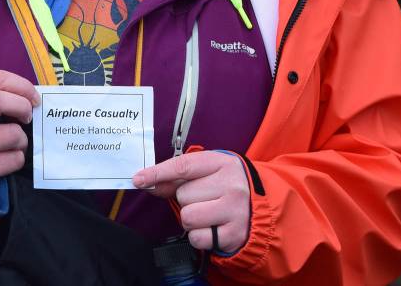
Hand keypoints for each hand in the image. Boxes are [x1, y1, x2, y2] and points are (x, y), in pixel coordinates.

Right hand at [0, 70, 39, 200]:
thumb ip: (0, 99)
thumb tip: (33, 101)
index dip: (22, 86)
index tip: (34, 99)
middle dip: (22, 107)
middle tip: (27, 118)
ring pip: (13, 135)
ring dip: (22, 141)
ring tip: (13, 144)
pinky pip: (14, 159)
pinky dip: (17, 159)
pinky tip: (6, 159)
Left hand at [133, 151, 249, 252]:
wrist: (262, 208)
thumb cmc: (227, 186)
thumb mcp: (208, 172)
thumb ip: (177, 177)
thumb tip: (146, 182)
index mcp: (223, 163)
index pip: (183, 167)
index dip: (157, 173)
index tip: (138, 179)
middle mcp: (232, 185)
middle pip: (183, 195)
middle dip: (187, 200)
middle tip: (204, 199)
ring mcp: (235, 210)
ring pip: (188, 217)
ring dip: (191, 219)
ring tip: (208, 214)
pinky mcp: (234, 234)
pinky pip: (197, 237)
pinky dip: (199, 236)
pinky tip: (212, 228)